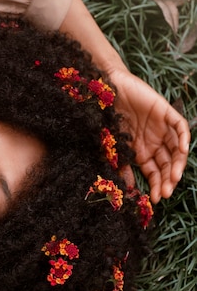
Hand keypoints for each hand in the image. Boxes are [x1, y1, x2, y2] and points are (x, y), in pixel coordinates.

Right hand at [109, 69, 189, 203]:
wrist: (107, 91)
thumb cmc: (109, 118)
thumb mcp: (116, 147)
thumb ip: (124, 166)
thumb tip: (128, 189)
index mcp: (144, 151)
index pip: (156, 172)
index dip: (157, 185)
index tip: (157, 199)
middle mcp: (156, 142)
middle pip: (168, 164)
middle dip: (168, 179)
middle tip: (166, 192)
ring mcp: (163, 128)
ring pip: (177, 149)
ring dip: (178, 164)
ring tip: (174, 178)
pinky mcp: (166, 112)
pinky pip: (180, 126)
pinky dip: (184, 138)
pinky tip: (182, 150)